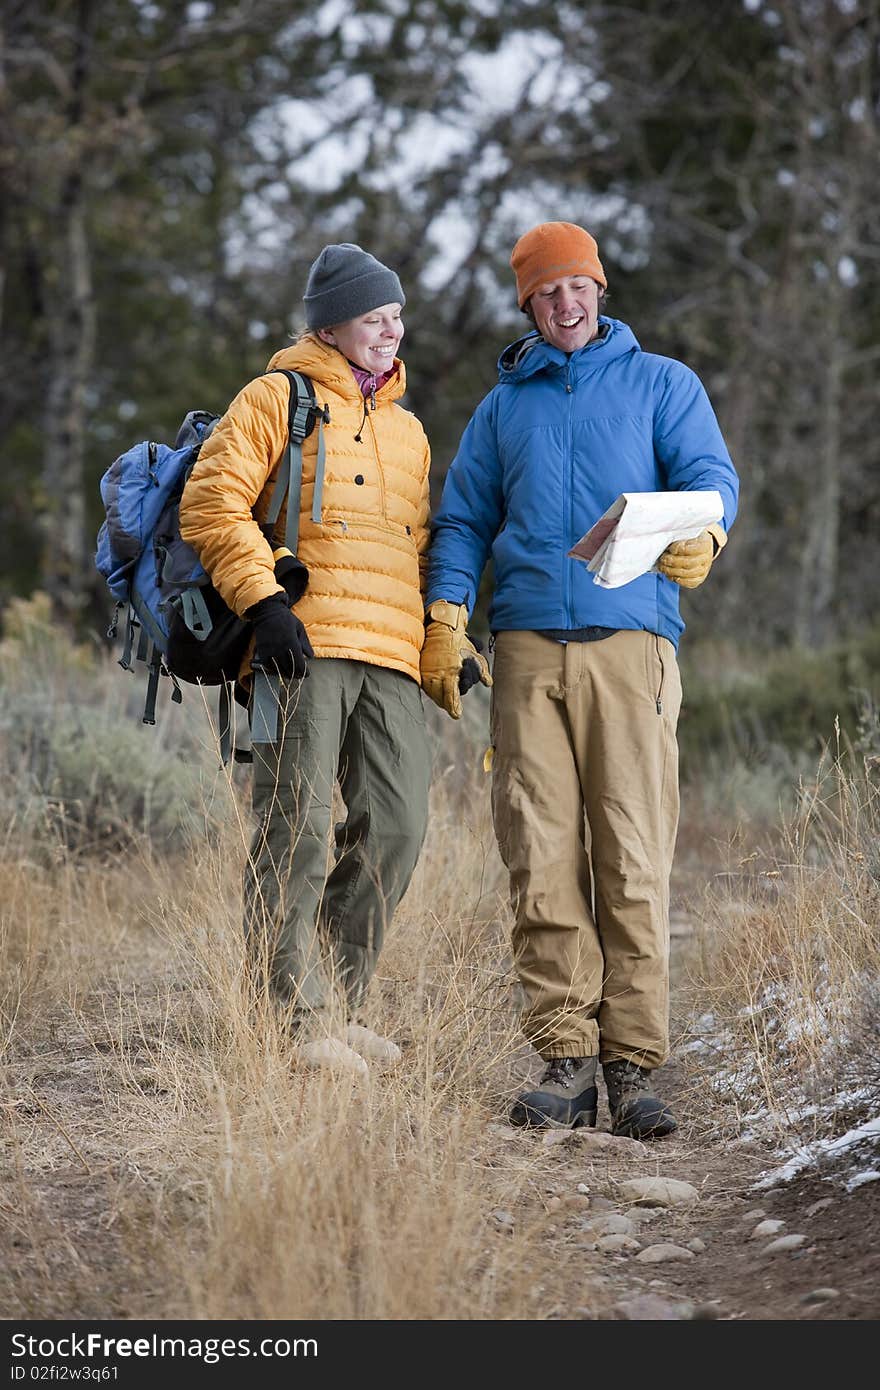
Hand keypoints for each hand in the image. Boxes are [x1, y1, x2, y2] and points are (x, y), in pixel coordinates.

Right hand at [247, 592, 313, 677]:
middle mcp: (280, 650)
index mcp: (291, 644)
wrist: (267, 612)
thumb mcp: (299, 628)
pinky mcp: (261, 652)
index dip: (304, 672)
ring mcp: (269, 652)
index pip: (299, 666)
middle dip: (296, 674)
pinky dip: (274, 669)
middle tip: (299, 674)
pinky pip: (268, 667)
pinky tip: (279, 667)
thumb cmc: (285, 619)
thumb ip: (305, 643)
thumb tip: (310, 657)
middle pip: (289, 671)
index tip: (306, 673)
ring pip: (278, 671)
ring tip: (290, 672)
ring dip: (285, 673)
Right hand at [420, 600, 491, 718]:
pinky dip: (432, 690)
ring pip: (432, 694)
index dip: (454, 708)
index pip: (451, 697)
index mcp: (451, 672)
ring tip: (445, 699)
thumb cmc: (459, 642)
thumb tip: (488, 683)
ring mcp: (427, 672)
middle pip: (441, 699)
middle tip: (453, 708)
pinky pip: (426, 686)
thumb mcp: (474, 655)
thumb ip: (482, 671)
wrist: (441, 629)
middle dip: (447, 705)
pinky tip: (437, 689)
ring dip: (439, 698)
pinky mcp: (421, 669)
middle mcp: (438, 674)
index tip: (457, 715)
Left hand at [657, 524, 726, 589]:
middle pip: (690, 563)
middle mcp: (707, 557)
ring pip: (689, 574)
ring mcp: (704, 569)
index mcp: (705, 544)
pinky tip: (670, 575)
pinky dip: (679, 580)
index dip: (681, 550)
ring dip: (672, 571)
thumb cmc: (687, 538)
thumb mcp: (685, 533)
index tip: (671, 548)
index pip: (695, 549)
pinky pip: (691, 583)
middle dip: (673, 562)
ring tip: (662, 567)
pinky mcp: (700, 578)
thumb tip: (664, 538)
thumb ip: (678, 536)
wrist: (696, 545)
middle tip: (662, 559)